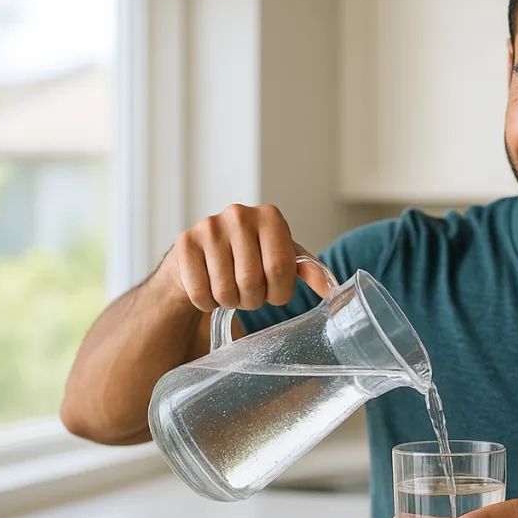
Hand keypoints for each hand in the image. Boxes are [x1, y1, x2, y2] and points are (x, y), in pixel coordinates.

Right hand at [159, 203, 332, 311]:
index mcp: (270, 217)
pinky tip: (209, 288)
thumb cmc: (250, 257)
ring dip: (230, 302)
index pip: (281, 269)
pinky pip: (200, 293)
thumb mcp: (283, 259)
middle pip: (252, 281)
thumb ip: (309, 271)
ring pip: (225, 291)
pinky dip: (207, 302)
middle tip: (250, 294)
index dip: (279, 292)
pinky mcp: (184, 243)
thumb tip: (333, 290)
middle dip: (253, 300)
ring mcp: (209, 227)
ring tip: (230, 290)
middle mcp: (239, 214)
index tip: (274, 292)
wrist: (203, 255)